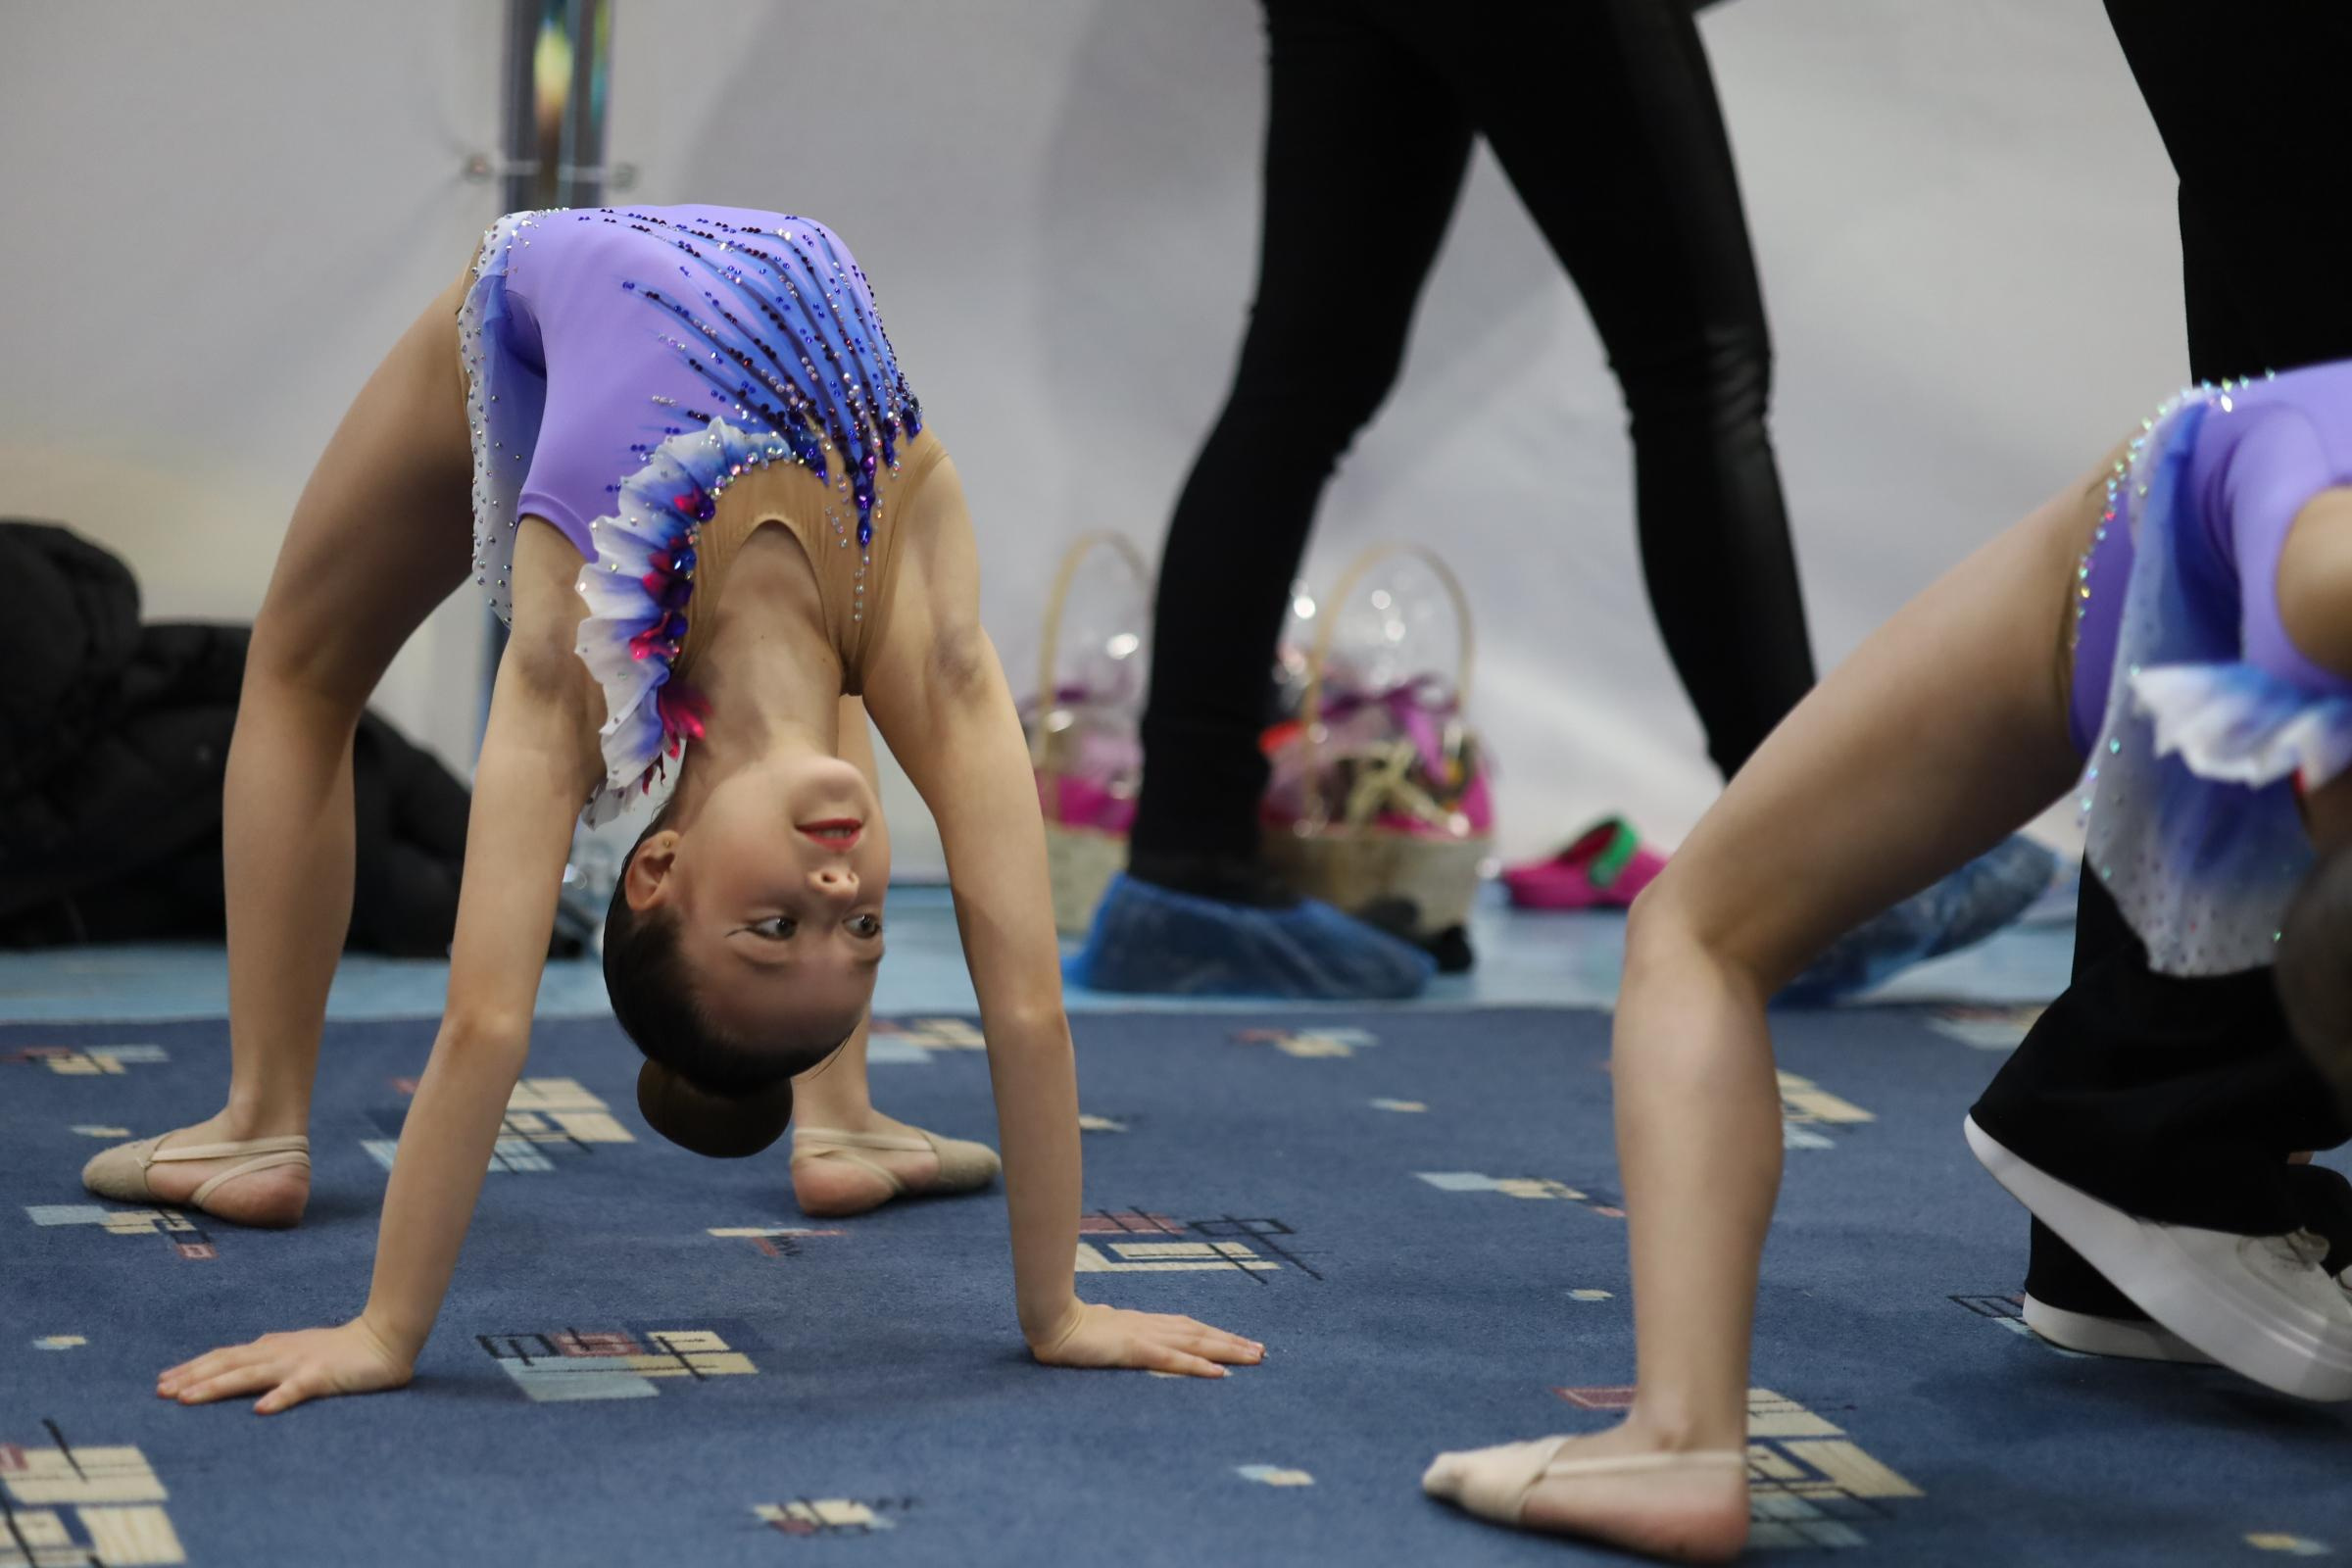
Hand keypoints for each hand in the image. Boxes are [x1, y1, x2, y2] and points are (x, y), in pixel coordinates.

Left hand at [157, 1318, 412, 1413]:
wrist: (387, 1337)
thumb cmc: (343, 1349)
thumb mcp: (299, 1350)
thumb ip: (271, 1354)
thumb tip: (241, 1357)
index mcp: (272, 1348)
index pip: (224, 1356)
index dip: (193, 1368)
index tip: (163, 1381)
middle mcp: (279, 1353)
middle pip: (227, 1363)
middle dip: (192, 1377)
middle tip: (161, 1392)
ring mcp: (299, 1363)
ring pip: (250, 1374)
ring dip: (216, 1386)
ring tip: (187, 1399)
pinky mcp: (323, 1375)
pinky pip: (297, 1388)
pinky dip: (278, 1397)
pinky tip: (260, 1410)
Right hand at [1027, 1300, 1264, 1377]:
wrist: (1050, 1319)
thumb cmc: (1070, 1325)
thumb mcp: (1101, 1330)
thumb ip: (1117, 1332)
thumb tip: (1120, 1331)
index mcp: (1144, 1322)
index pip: (1188, 1327)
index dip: (1215, 1334)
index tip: (1240, 1341)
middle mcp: (1151, 1325)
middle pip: (1200, 1333)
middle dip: (1232, 1342)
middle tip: (1262, 1351)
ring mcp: (1144, 1335)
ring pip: (1195, 1342)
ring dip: (1227, 1350)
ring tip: (1253, 1358)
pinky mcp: (1134, 1348)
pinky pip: (1172, 1358)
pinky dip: (1198, 1364)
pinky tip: (1218, 1372)